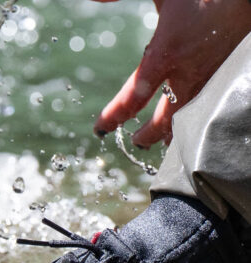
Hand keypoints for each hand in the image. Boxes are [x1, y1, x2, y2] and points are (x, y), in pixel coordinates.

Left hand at [91, 0, 250, 147]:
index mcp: (166, 53)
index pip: (132, 98)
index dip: (113, 118)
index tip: (100, 128)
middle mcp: (189, 73)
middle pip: (163, 121)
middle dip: (146, 135)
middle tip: (136, 140)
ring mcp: (211, 78)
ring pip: (188, 119)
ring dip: (173, 133)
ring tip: (163, 143)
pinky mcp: (228, 77)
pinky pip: (208, 108)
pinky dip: (195, 120)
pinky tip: (192, 123)